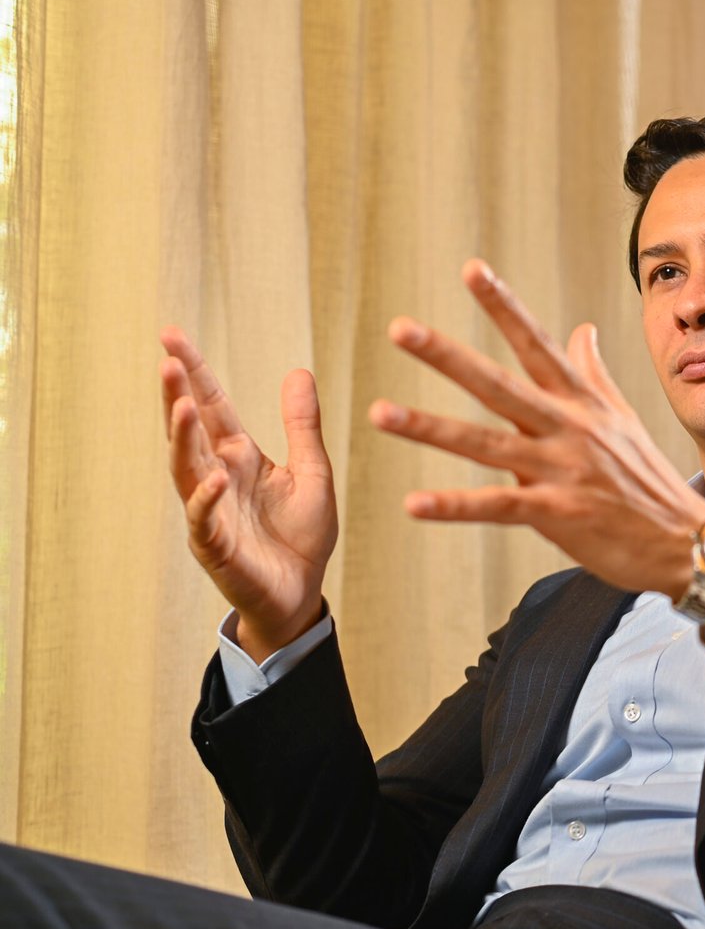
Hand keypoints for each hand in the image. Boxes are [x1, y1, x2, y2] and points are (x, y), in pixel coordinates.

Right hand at [159, 328, 336, 660]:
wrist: (300, 594)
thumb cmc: (301, 536)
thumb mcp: (313, 471)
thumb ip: (302, 425)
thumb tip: (298, 370)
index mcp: (240, 457)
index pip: (212, 406)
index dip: (194, 372)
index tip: (171, 335)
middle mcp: (217, 477)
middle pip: (191, 430)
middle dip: (177, 396)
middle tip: (167, 359)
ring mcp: (211, 511)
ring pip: (187, 469)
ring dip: (181, 439)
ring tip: (180, 407)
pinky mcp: (215, 546)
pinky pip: (205, 519)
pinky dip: (207, 499)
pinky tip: (215, 478)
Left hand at [369, 259, 704, 599]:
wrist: (686, 541)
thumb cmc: (649, 482)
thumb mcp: (623, 420)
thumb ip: (593, 373)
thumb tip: (582, 329)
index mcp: (581, 404)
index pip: (536, 344)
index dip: (504, 306)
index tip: (473, 269)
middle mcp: (568, 428)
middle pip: (498, 384)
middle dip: (448, 355)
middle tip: (401, 328)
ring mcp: (562, 470)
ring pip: (485, 443)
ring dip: (430, 428)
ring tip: (381, 414)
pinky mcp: (557, 513)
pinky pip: (496, 506)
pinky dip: (455, 506)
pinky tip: (415, 504)